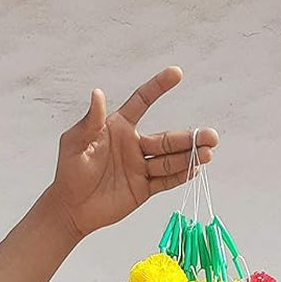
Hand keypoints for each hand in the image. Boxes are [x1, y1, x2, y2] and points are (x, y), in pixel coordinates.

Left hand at [49, 66, 217, 239]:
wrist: (70, 208)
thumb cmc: (69, 171)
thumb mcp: (75, 143)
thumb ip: (90, 122)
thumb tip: (98, 93)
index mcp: (119, 127)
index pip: (143, 101)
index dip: (159, 87)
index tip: (177, 73)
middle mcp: (134, 144)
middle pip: (166, 138)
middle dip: (190, 137)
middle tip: (211, 136)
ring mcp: (140, 167)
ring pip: (170, 159)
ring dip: (190, 156)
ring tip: (209, 152)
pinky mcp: (143, 189)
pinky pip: (164, 181)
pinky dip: (180, 176)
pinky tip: (195, 169)